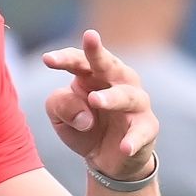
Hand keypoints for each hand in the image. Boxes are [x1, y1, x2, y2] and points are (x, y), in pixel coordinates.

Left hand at [42, 29, 158, 181]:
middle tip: (89, 38)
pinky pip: (141, 132)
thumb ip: (61, 105)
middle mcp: (117, 81)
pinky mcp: (147, 127)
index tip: (47, 60)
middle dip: (97, 52)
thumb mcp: (60, 116)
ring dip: (111, 97)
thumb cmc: (82, 125)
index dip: (64, 58)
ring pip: (126, 96)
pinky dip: (133, 140)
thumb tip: (84, 114)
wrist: (108, 158)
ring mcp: (136, 103)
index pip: (78, 60)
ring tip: (95, 100)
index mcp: (92, 74)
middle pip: (108, 64)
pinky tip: (124, 147)